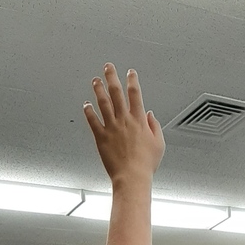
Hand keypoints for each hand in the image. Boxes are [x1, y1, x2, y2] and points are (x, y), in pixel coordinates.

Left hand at [83, 64, 164, 185]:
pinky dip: (88, 111)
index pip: (135, 94)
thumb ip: (154, 126)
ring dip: (98, 89)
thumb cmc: (145, 165)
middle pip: (116, 92)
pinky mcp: (101, 137)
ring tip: (96, 81)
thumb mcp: (159, 144)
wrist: (132, 177)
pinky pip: (93, 121)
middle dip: (112, 76)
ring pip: (103, 102)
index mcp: (138, 120)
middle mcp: (124, 120)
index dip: (132, 81)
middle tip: (108, 67)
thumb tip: (149, 115)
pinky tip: (86, 105)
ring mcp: (111, 127)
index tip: (130, 73)